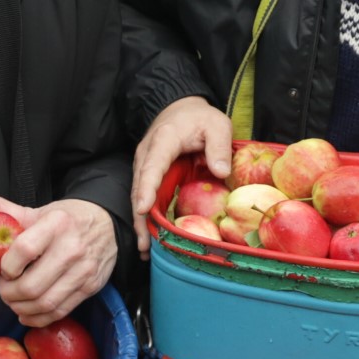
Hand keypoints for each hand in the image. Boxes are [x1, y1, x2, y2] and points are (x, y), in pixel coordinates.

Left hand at [0, 196, 116, 326]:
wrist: (107, 223)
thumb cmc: (66, 219)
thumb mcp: (36, 210)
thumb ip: (1, 210)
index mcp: (56, 224)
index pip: (24, 249)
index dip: (7, 266)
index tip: (2, 269)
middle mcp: (72, 248)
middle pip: (31, 285)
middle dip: (9, 294)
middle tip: (4, 288)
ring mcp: (84, 271)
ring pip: (45, 303)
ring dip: (21, 308)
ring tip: (14, 300)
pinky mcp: (91, 287)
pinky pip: (60, 312)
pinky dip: (38, 318)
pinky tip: (27, 312)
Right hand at [129, 95, 231, 255]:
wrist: (180, 110)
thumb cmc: (200, 118)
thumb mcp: (216, 124)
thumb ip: (219, 146)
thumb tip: (220, 172)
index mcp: (163, 141)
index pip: (152, 167)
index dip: (147, 189)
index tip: (143, 209)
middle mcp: (147, 154)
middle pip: (139, 187)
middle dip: (139, 217)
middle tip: (144, 244)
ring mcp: (145, 165)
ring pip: (138, 195)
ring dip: (140, 222)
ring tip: (145, 249)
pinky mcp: (148, 175)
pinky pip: (145, 197)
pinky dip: (145, 217)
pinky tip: (149, 237)